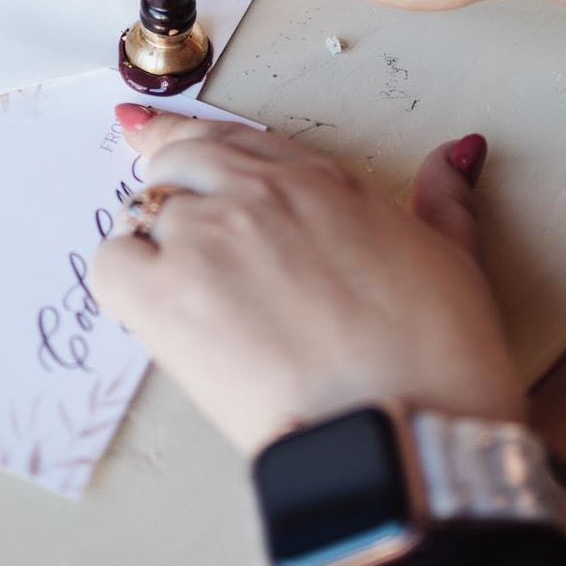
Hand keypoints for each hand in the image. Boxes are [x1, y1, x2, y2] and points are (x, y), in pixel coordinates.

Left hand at [91, 104, 524, 455]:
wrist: (410, 433)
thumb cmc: (437, 358)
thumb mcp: (454, 259)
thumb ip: (442, 198)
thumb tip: (454, 156)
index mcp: (318, 181)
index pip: (233, 139)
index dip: (192, 142)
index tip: (151, 133)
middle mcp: (256, 194)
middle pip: (180, 163)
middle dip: (171, 189)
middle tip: (176, 232)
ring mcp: (208, 238)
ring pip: (144, 215)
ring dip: (155, 247)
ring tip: (186, 297)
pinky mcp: (168, 296)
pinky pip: (112, 265)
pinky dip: (123, 281)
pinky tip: (151, 309)